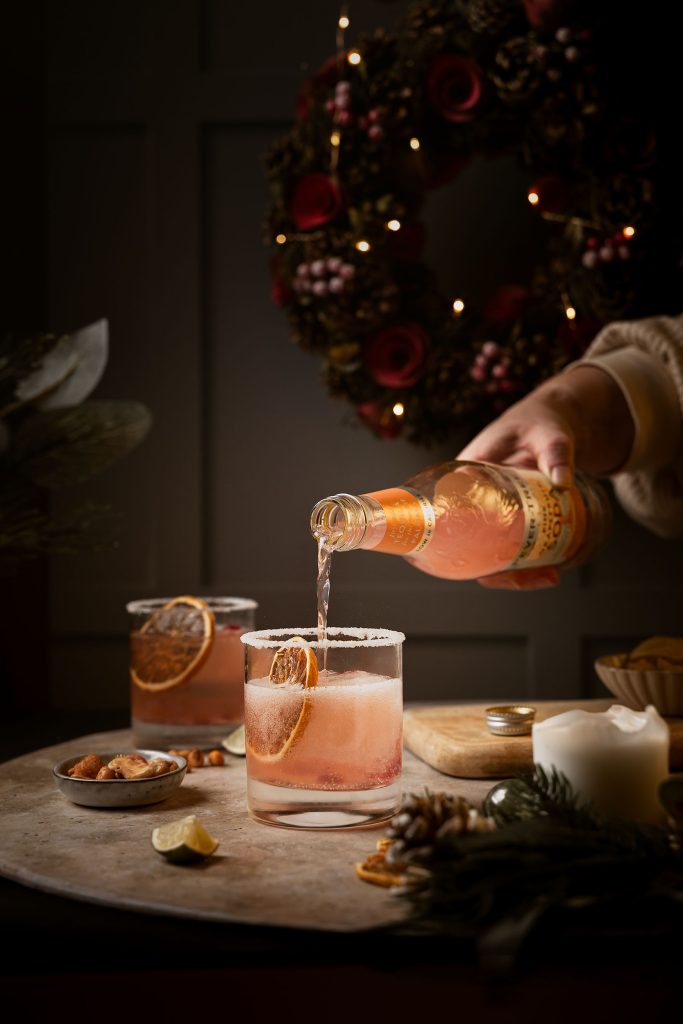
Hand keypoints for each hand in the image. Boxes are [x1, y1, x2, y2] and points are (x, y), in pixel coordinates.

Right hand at [457, 365, 633, 589]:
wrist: (556, 425)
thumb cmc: (541, 423)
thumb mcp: (547, 433)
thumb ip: (554, 453)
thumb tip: (562, 480)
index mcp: (465, 475)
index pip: (447, 512)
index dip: (454, 542)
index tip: (480, 562)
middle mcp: (475, 500)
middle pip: (471, 544)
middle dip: (494, 569)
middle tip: (521, 577)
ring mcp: (496, 514)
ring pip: (494, 553)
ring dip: (516, 573)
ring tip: (548, 577)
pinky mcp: (516, 521)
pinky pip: (516, 549)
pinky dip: (532, 565)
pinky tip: (555, 570)